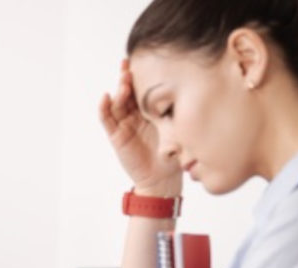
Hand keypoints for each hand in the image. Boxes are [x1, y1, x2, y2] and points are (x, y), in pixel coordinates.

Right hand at [98, 59, 181, 196]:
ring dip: (119, 90)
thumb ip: (178, 112)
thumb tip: (193, 89)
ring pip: (117, 102)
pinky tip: (106, 97)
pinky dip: (104, 107)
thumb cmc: (173, 155)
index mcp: (150, 111)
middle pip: (127, 91)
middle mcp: (135, 114)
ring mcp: (124, 123)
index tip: (144, 59)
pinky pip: (106, 119)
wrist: (162, 179)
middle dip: (127, 77)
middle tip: (129, 65)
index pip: (143, 88)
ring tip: (124, 80)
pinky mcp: (116, 135)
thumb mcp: (178, 129)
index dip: (141, 74)